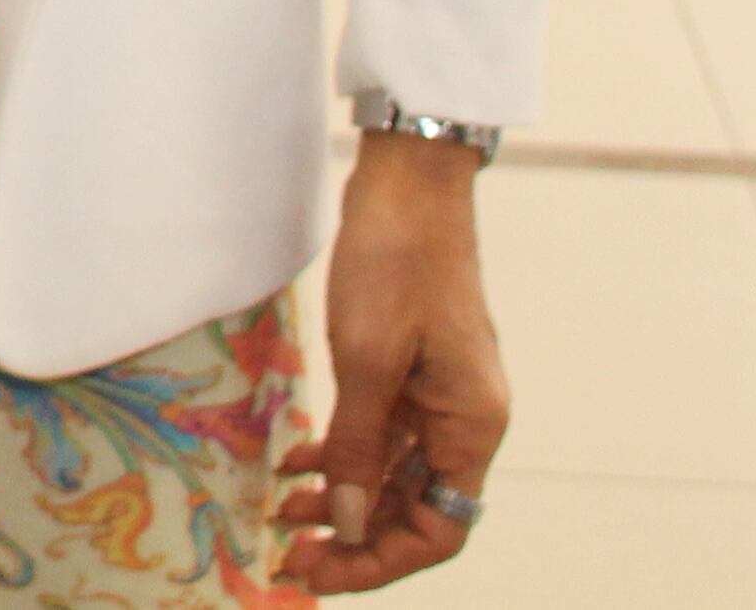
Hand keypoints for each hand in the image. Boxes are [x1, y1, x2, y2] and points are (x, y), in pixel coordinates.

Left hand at [277, 133, 506, 591]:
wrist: (409, 186)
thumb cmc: (396, 265)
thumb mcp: (367, 362)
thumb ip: (360, 447)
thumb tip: (350, 523)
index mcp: (472, 427)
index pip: (439, 528)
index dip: (381, 559)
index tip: (321, 569)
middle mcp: (464, 421)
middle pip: (414, 509)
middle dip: (355, 537)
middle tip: (289, 556)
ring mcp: (439, 396)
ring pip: (394, 475)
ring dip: (344, 499)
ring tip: (284, 516)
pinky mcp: (412, 371)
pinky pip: (382, 435)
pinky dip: (342, 455)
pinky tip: (295, 464)